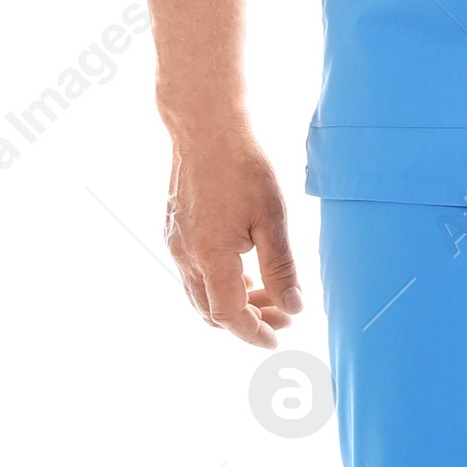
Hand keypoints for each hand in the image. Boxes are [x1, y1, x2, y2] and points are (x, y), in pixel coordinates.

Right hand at [164, 128, 300, 344]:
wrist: (206, 127)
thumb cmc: (243, 167)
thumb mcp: (273, 219)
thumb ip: (281, 269)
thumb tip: (293, 308)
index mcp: (210, 256)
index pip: (230, 316)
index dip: (254, 333)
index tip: (278, 338)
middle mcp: (185, 256)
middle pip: (212, 312)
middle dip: (248, 321)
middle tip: (284, 316)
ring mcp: (174, 244)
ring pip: (201, 295)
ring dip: (234, 304)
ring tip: (270, 296)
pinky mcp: (173, 232)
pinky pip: (193, 275)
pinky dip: (220, 285)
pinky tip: (246, 273)